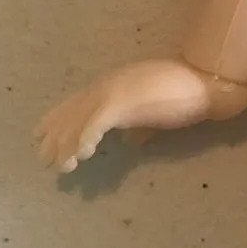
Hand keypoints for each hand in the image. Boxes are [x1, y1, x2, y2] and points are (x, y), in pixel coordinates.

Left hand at [35, 58, 246, 172]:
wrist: (205, 80)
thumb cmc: (185, 94)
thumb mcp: (155, 112)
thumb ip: (141, 124)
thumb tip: (132, 140)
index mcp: (113, 87)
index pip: (75, 103)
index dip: (56, 120)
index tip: (41, 139)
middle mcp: (107, 86)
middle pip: (71, 112)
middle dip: (56, 138)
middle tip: (46, 161)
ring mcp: (114, 91)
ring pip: (79, 119)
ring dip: (68, 145)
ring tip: (63, 166)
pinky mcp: (124, 101)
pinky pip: (97, 121)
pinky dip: (86, 137)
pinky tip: (83, 154)